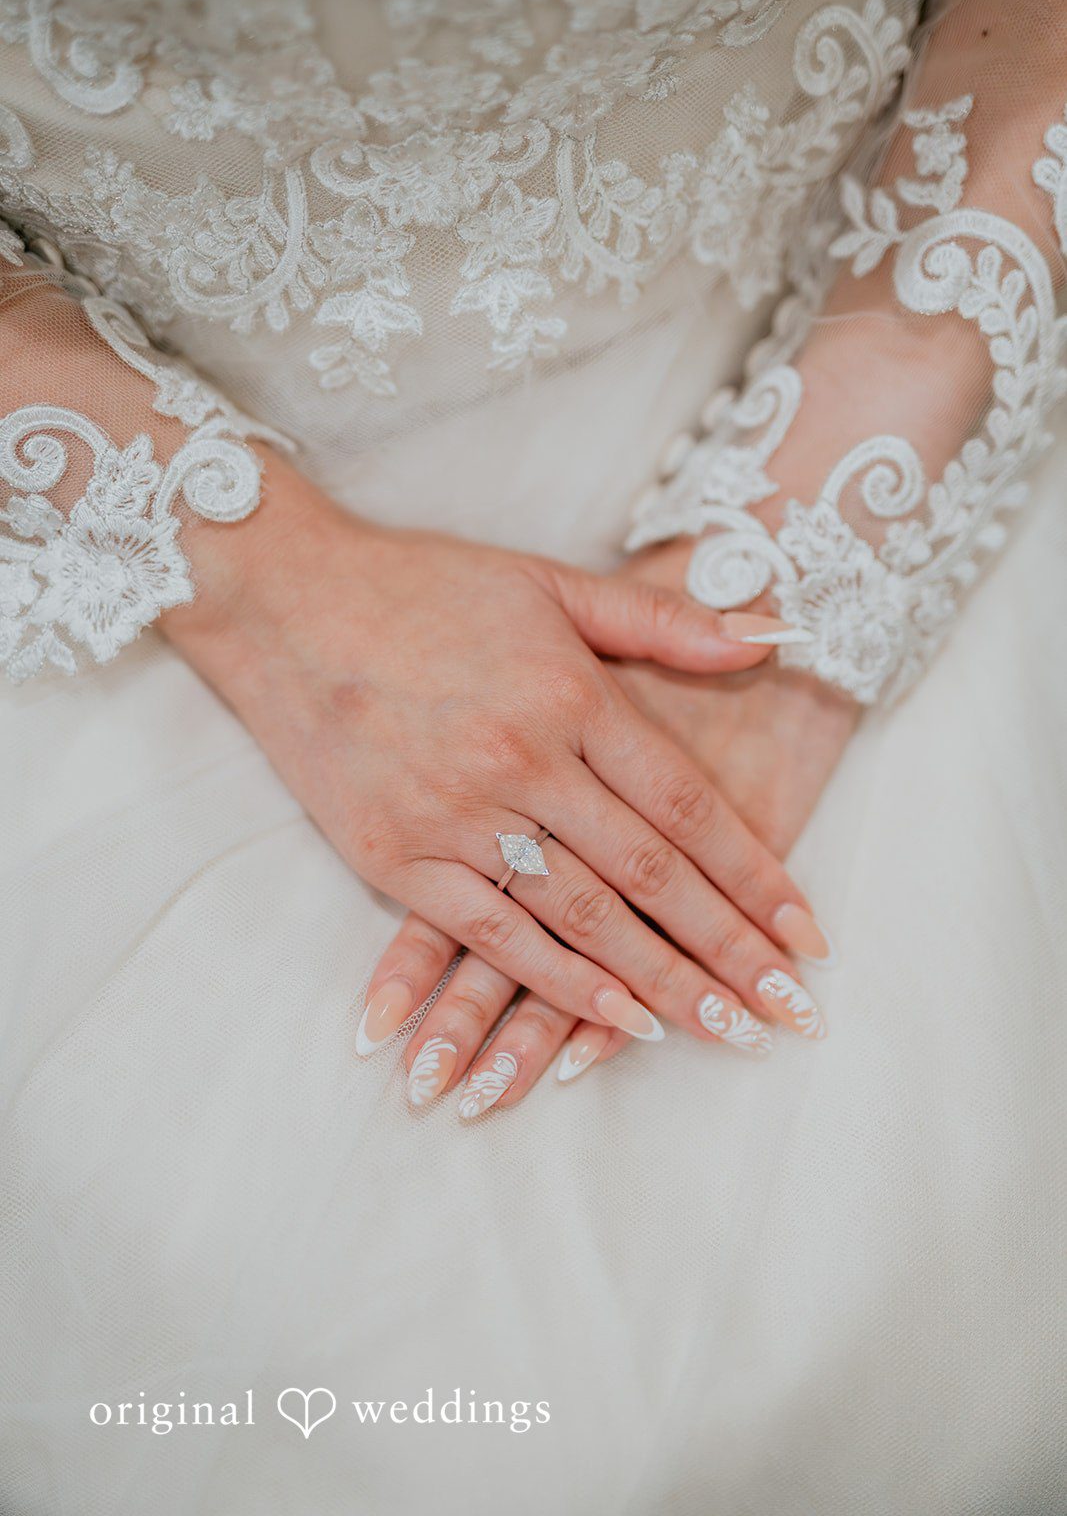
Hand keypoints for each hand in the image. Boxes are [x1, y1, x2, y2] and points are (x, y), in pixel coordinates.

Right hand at [365, 538, 846, 1116]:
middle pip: (649, 875)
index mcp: (571, 694)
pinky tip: (619, 1021)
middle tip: (790, 1011)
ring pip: (583, 917)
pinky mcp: (395, 856)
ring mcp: (456, 815)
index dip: (754, 875)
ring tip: (728, 1030)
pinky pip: (494, 935)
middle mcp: (522, 760)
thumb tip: (773, 635)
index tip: (807, 933)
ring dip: (663, 981)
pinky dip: (560, 983)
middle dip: (730, 949)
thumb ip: (662, 619)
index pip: (686, 805)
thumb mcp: (550, 582)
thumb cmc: (422, 585)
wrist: (284, 600)